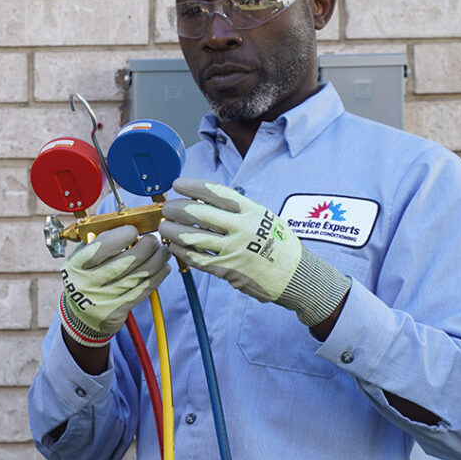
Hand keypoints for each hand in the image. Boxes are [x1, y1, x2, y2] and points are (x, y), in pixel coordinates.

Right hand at [60, 225, 169, 346]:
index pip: (103, 246)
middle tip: (153, 241)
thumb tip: (131, 227)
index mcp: (74, 265)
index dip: (123, 235)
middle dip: (146, 247)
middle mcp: (85, 284)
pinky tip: (162, 268)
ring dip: (157, 260)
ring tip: (163, 252)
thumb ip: (100, 242)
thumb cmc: (84, 278)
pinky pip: (142, 291)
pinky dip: (157, 277)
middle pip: (125, 261)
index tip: (133, 230)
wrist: (78, 315)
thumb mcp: (81, 259)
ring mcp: (101, 300)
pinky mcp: (115, 312)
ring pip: (138, 276)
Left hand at [159, 177, 349, 326]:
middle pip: (200, 213)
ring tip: (165, 227)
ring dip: (174, 231)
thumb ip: (238, 210)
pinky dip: (182, 251)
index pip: (217, 192)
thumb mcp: (264, 218)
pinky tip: (174, 247)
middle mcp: (243, 228)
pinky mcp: (228, 270)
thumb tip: (205, 200)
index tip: (177, 184)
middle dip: (177, 209)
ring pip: (193, 237)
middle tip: (167, 208)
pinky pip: (198, 259)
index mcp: (252, 211)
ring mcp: (234, 250)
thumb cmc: (277, 244)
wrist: (295, 275)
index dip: (193, 186)